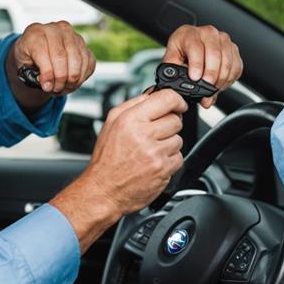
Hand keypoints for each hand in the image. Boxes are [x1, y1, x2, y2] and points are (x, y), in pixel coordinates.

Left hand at [10, 21, 95, 93]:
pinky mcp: (83, 44)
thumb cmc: (29, 56)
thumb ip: (32, 74)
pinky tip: (71, 81)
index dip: (47, 73)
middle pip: (62, 57)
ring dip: (72, 80)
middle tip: (55, 89)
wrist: (38, 49)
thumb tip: (47, 84)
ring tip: (62, 87)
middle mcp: (55, 29)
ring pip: (78, 61)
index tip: (47, 87)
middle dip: (59, 79)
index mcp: (35, 32)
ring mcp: (72, 35)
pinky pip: (88, 63)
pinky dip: (81, 77)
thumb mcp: (22, 64)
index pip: (43, 52)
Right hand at [84, 90, 187, 214]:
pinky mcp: (163, 169)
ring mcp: (155, 153)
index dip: (177, 100)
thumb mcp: (112, 123)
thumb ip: (134, 104)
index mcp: (130, 119)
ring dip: (168, 143)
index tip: (178, 105)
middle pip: (176, 120)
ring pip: (178, 139)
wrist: (104, 190)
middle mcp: (143, 135)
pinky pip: (178, 157)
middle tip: (154, 133)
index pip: (167, 99)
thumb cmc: (107, 158)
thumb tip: (154, 94)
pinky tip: (154, 162)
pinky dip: (169, 160)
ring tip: (151, 150)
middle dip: (168, 125)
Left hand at [162, 24, 242, 107]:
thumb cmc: (181, 52)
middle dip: (211, 74)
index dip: (196, 64)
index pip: (195, 47)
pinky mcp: (233, 48)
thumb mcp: (172, 60)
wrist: (191, 47)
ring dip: (221, 78)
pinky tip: (221, 84)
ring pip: (227, 60)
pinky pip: (236, 66)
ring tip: (212, 89)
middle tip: (207, 87)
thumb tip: (180, 88)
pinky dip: (230, 78)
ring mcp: (223, 39)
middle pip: (214, 54)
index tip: (195, 78)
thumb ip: (174, 73)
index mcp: (189, 33)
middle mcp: (208, 33)